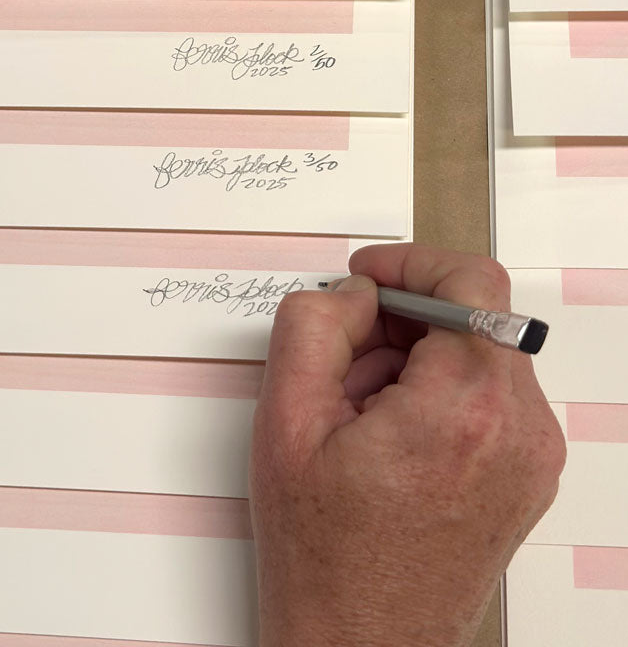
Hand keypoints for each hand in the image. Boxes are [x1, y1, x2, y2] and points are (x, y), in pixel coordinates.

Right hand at [250, 242, 565, 646]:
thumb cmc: (326, 557)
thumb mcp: (285, 422)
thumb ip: (314, 325)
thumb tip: (353, 292)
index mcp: (463, 411)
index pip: (471, 280)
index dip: (412, 261)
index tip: (370, 278)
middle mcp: (518, 432)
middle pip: (472, 316)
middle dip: (402, 321)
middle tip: (346, 361)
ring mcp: (532, 458)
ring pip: (478, 353)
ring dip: (417, 359)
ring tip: (361, 414)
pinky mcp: (528, 476)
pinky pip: (489, 395)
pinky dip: (439, 393)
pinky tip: (390, 436)